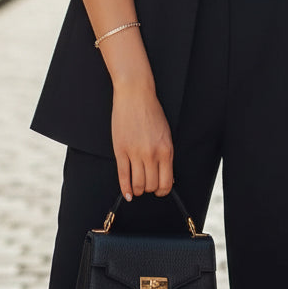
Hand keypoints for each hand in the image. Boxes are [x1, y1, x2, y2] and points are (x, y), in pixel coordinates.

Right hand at [110, 80, 173, 201]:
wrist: (135, 95)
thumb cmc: (151, 112)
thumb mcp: (166, 133)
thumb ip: (166, 153)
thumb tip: (166, 174)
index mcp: (166, 149)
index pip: (167, 182)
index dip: (163, 190)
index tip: (160, 190)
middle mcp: (152, 154)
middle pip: (151, 186)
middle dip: (150, 189)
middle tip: (148, 186)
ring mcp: (135, 153)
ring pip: (137, 185)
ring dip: (138, 190)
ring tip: (138, 187)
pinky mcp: (120, 151)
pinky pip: (123, 176)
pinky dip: (125, 188)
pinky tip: (127, 193)